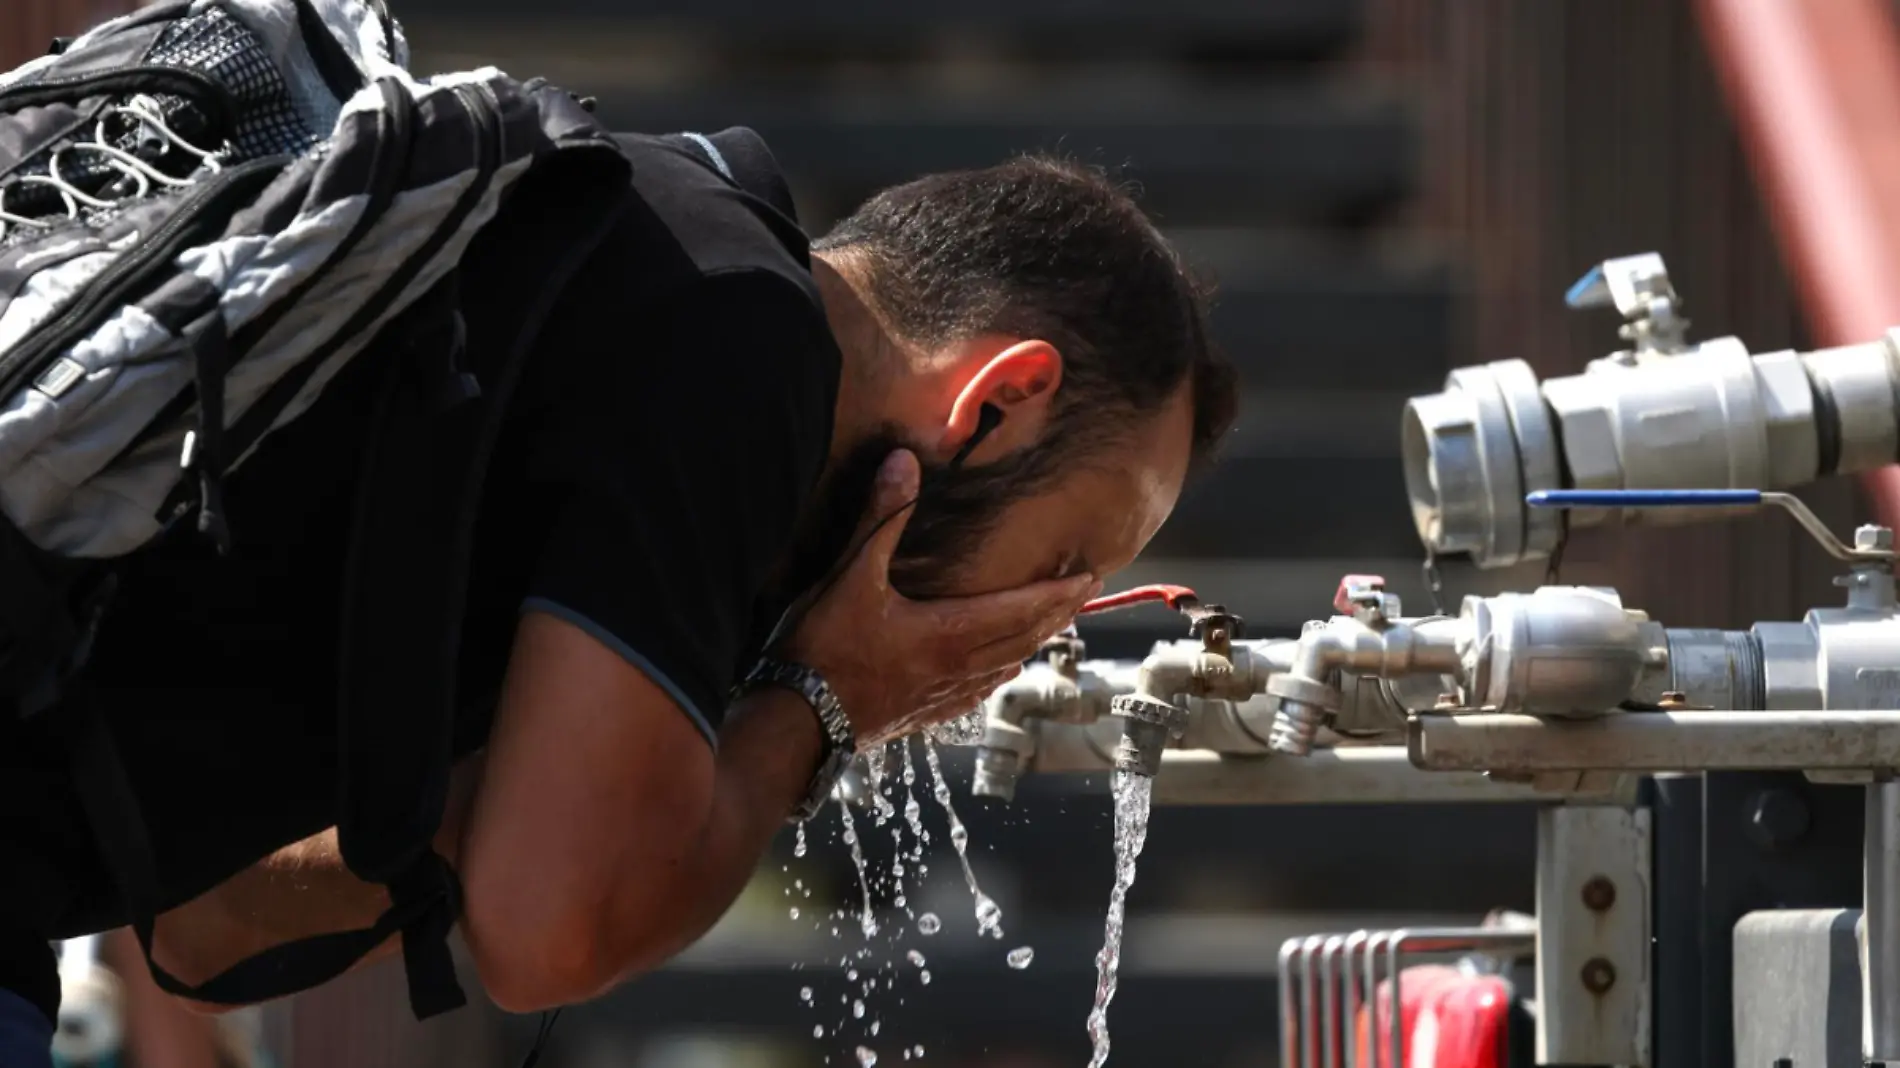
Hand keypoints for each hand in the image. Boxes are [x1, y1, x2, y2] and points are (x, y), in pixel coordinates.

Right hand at [780, 449, 1099, 747]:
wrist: (797, 721)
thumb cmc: (824, 649)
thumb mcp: (851, 574)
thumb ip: (882, 517)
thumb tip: (905, 461)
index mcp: (949, 632)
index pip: (1022, 608)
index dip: (1058, 592)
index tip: (1090, 576)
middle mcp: (956, 668)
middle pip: (1023, 638)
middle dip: (1057, 613)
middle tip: (1085, 594)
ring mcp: (941, 695)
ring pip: (1004, 666)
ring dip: (1032, 643)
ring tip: (1051, 626)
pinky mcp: (921, 715)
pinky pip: (977, 694)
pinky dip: (998, 674)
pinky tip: (997, 672)